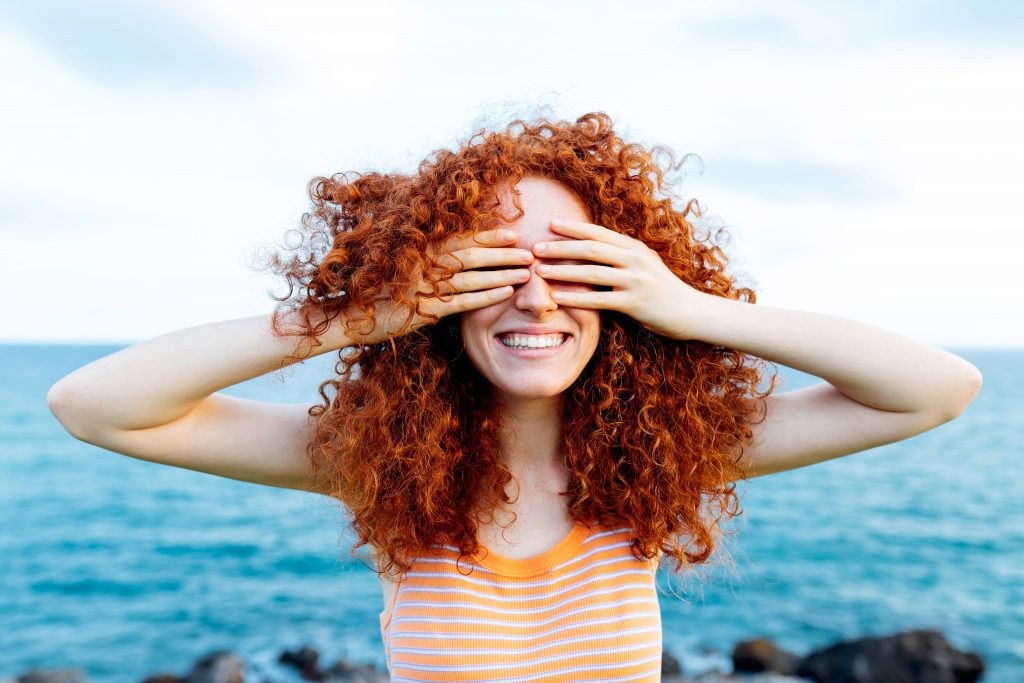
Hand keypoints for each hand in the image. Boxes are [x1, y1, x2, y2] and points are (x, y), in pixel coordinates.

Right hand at [341, 228, 533, 344]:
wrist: (347, 315)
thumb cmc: (374, 291)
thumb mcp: (399, 267)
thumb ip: (425, 259)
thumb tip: (454, 253)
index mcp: (419, 250)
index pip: (461, 239)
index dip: (489, 236)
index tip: (513, 233)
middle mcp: (424, 264)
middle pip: (472, 255)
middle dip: (504, 253)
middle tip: (531, 251)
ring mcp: (424, 286)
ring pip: (473, 277)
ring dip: (502, 273)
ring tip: (527, 272)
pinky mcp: (424, 309)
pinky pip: (463, 301)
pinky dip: (487, 296)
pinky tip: (507, 292)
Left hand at [531, 219, 708, 340]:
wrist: (691, 311)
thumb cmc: (662, 289)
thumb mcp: (644, 264)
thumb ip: (621, 255)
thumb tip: (592, 246)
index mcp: (634, 247)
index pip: (598, 233)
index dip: (573, 228)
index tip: (550, 224)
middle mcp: (634, 259)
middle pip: (591, 248)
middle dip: (561, 247)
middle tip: (535, 247)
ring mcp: (635, 280)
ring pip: (592, 272)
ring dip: (563, 271)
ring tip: (540, 271)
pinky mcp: (635, 303)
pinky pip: (599, 299)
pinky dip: (576, 298)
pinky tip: (557, 297)